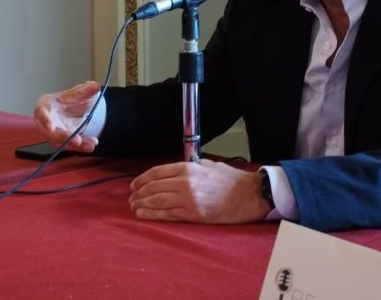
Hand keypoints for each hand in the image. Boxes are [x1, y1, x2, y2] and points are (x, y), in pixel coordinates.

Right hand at [33, 80, 102, 152]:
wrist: (80, 108)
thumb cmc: (73, 99)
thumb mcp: (81, 92)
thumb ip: (87, 89)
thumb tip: (94, 86)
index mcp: (46, 105)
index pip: (41, 112)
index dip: (44, 120)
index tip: (51, 127)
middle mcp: (48, 121)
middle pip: (50, 133)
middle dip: (63, 137)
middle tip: (76, 139)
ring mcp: (55, 133)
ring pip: (61, 142)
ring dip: (74, 145)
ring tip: (89, 145)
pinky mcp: (64, 141)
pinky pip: (71, 146)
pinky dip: (82, 147)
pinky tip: (91, 144)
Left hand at [128, 159, 270, 223]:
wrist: (248, 195)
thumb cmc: (230, 180)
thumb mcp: (207, 165)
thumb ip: (189, 167)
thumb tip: (173, 173)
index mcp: (187, 168)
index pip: (156, 172)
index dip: (141, 179)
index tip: (134, 185)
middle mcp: (185, 182)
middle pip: (153, 187)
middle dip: (139, 193)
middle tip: (131, 198)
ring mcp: (188, 199)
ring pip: (157, 201)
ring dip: (142, 204)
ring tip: (134, 207)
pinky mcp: (193, 214)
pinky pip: (167, 214)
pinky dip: (152, 214)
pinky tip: (143, 214)